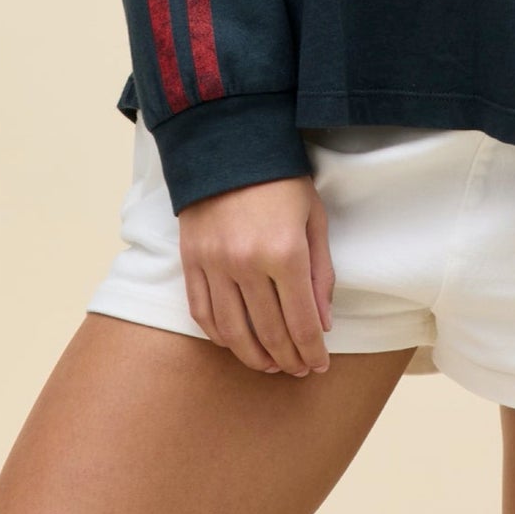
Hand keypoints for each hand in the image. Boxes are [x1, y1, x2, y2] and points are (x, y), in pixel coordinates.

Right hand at [178, 172, 335, 376]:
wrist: (229, 144)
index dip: (312, 350)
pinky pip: (202, 313)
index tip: (320, 365)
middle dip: (288, 358)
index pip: (301, 321)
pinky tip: (236, 343)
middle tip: (298, 369)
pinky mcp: (192, 261)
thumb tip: (323, 323)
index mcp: (285, 252)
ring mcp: (215, 264)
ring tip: (270, 365)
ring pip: (233, 332)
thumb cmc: (281, 180)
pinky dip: (220, 336)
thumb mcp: (314, 218)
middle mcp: (247, 264)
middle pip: (269, 332)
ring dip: (254, 356)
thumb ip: (320, 272)